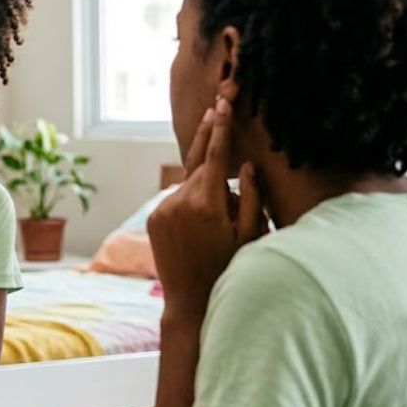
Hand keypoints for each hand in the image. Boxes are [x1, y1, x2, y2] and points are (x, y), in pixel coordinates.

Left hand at [147, 98, 266, 321]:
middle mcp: (179, 202)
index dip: (220, 127)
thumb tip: (247, 165)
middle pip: (200, 163)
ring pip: (191, 183)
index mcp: (207, 204)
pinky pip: (178, 199)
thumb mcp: (251, 237)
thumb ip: (252, 198)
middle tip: (218, 106)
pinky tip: (205, 224)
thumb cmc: (230, 271)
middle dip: (212, 142)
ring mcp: (163, 210)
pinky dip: (193, 199)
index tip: (222, 103)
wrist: (191, 303)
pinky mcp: (154, 219)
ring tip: (223, 217)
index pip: (215, 156)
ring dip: (207, 186)